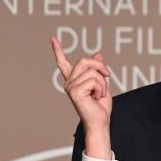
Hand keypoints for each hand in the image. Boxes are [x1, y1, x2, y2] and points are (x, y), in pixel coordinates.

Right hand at [51, 36, 112, 158]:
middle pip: (85, 61)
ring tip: (99, 94)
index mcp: (73, 80)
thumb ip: (99, 69)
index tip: (52, 38)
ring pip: (93, 72)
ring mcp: (70, 86)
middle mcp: (69, 82)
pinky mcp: (74, 91)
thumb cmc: (100, 106)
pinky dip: (101, 88)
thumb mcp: (103, 83)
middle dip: (100, 67)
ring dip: (103, 83)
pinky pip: (94, 80)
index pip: (63, 63)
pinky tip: (97, 97)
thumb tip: (98, 54)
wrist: (100, 122)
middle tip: (108, 75)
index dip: (58, 50)